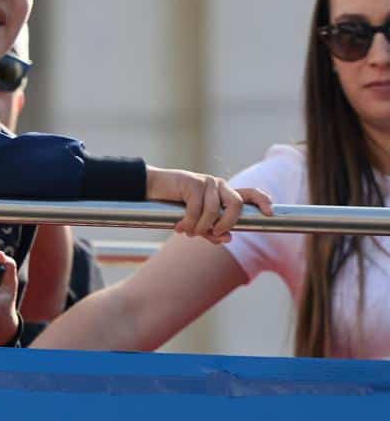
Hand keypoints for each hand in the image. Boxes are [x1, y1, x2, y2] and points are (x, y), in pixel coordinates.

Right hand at [145, 166, 274, 242]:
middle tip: (214, 233)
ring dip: (201, 227)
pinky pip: (196, 209)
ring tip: (189, 233)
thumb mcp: (196, 222)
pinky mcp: (192, 182)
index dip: (262, 201)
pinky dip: (188, 223)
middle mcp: (218, 185)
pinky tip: (179, 227)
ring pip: (215, 211)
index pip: (249, 193)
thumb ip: (213, 231)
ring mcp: (206, 182)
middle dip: (227, 223)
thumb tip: (228, 238)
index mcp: (223, 194)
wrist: (150, 189)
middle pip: (237, 205)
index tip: (270, 213)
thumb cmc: (174, 205)